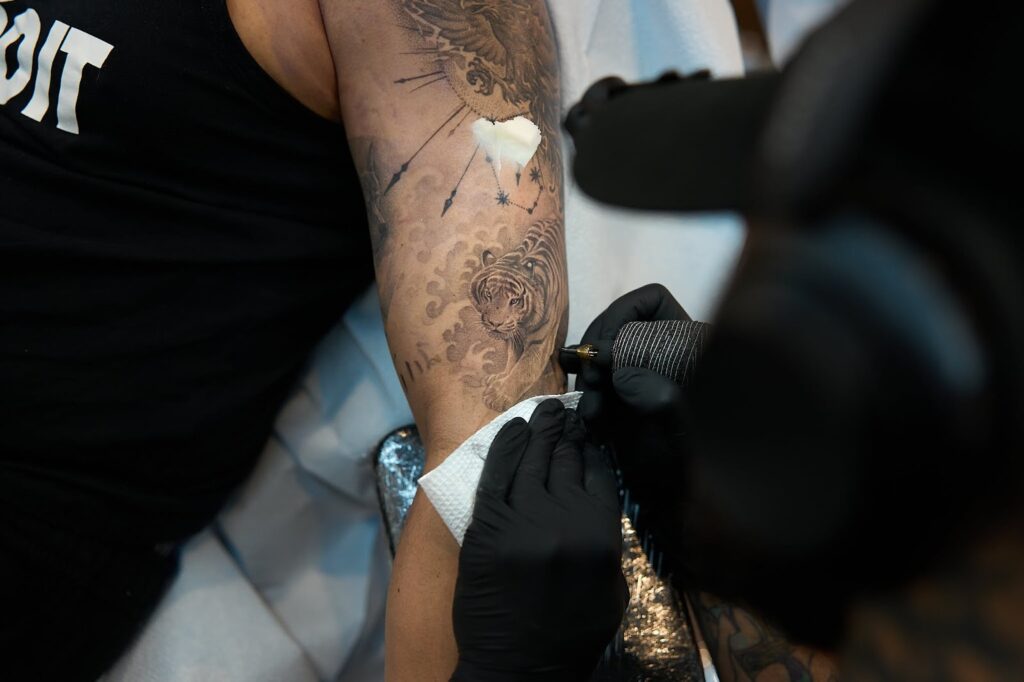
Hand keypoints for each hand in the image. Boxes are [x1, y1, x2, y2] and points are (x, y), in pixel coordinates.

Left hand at [451, 399, 626, 681]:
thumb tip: (593, 498)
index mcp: (599, 537)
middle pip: (566, 461)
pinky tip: (514, 427)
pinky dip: (505, 446)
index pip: (600, 476)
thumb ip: (607, 540)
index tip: (590, 434)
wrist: (517, 666)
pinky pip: (495, 475)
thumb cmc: (571, 635)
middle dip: (568, 433)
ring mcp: (519, 521)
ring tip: (546, 410)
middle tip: (567, 414)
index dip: (594, 450)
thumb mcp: (612, 591)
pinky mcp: (484, 528)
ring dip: (539, 430)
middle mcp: (561, 521)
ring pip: (532, 460)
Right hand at [575, 284, 691, 569]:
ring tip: (593, 408)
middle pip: (621, 329)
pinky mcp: (632, 412)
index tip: (607, 349)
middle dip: (599, 350)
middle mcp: (671, 359)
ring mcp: (649, 384)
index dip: (622, 315)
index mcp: (694, 347)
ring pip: (606, 361)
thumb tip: (616, 364)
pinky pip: (602, 392)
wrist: (706, 513)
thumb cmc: (709, 463)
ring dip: (591, 379)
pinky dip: (592, 400)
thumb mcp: (685, 419)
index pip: (652, 302)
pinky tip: (592, 418)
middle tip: (590, 379)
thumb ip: (654, 385)